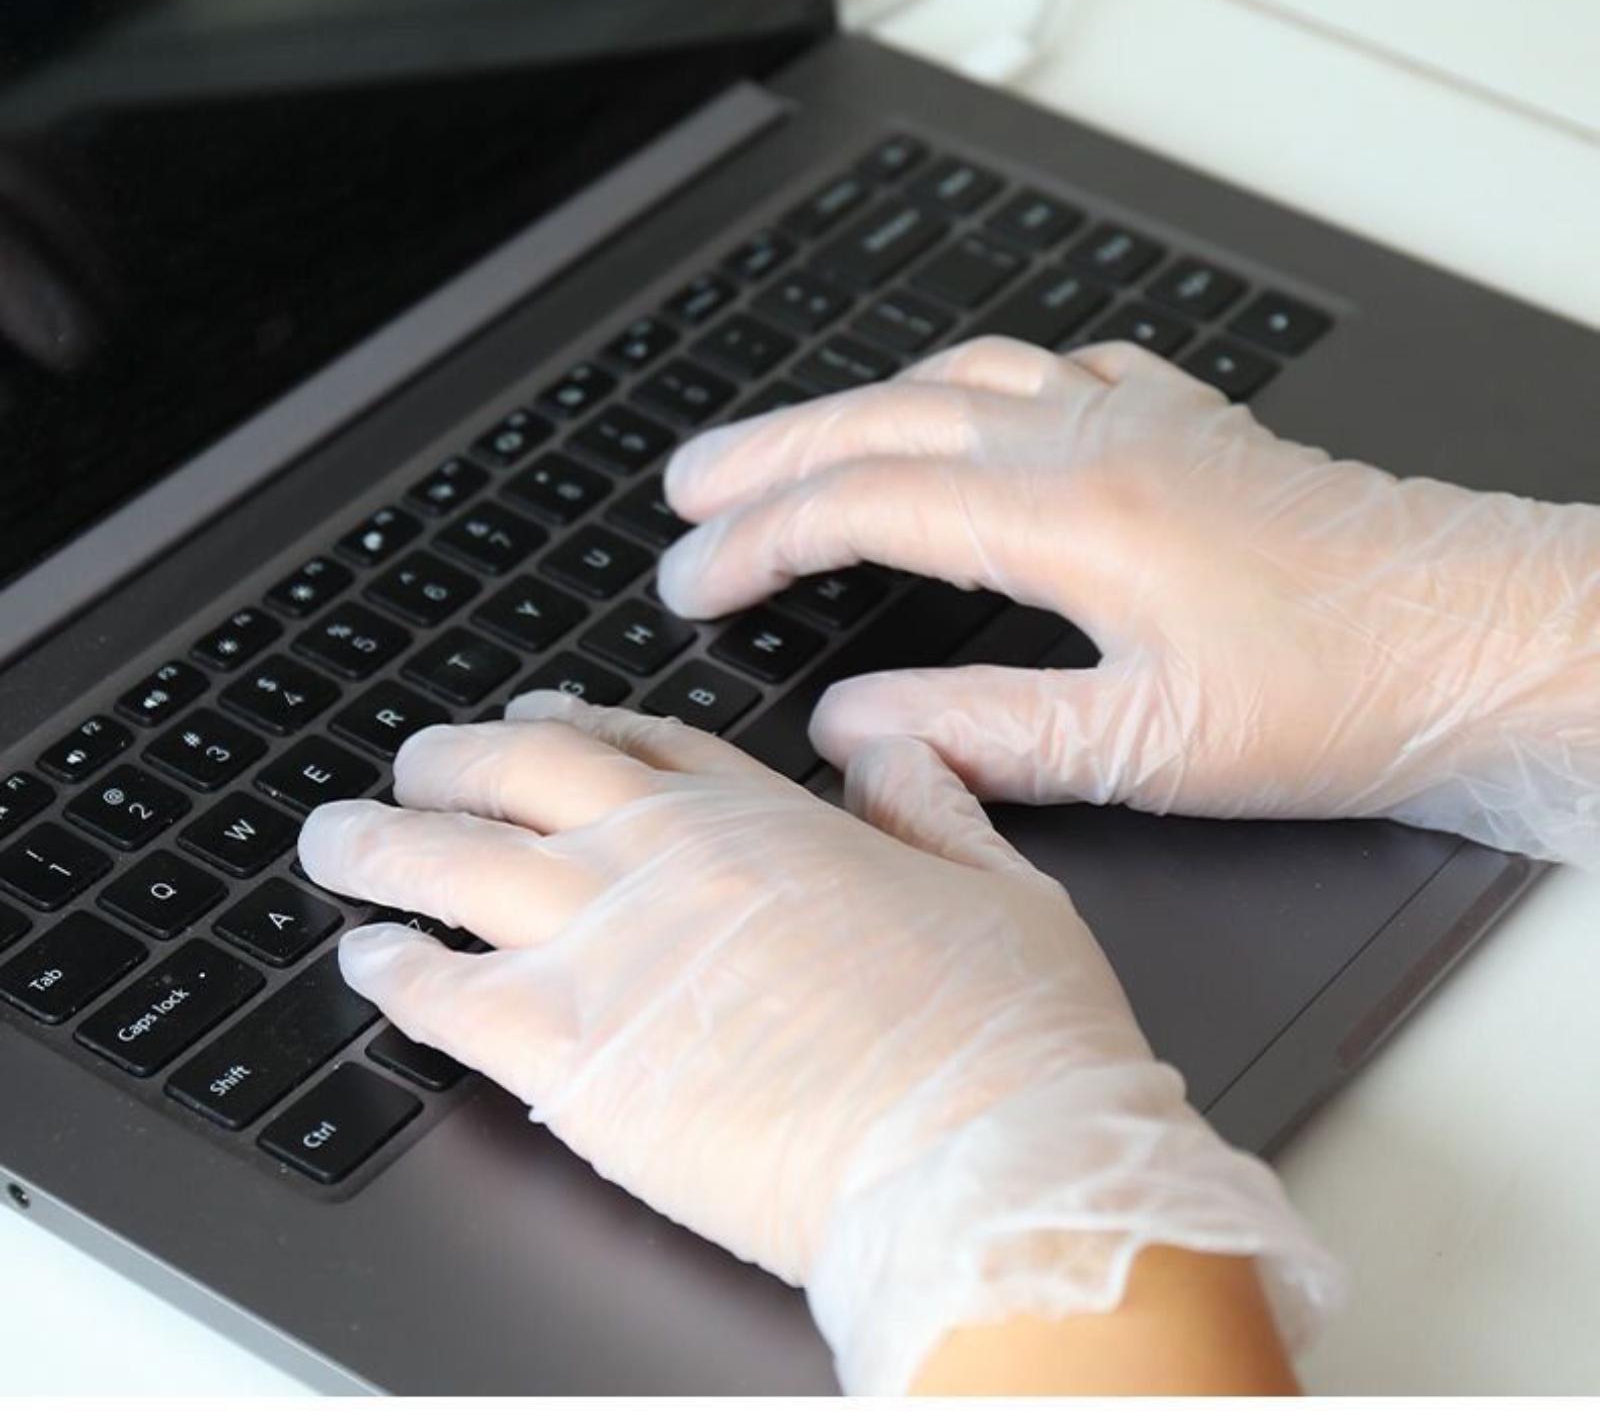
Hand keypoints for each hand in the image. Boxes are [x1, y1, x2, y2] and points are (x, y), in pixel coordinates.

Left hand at [299, 694, 1335, 1392]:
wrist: (983, 1159)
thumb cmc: (1008, 1040)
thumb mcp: (1000, 885)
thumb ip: (932, 804)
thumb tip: (894, 748)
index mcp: (768, 820)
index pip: (641, 745)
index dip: (572, 726)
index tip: (532, 722)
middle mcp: (670, 860)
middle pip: (517, 778)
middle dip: (449, 764)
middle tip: (410, 764)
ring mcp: (610, 948)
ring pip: (451, 865)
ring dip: (380, 847)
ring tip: (337, 840)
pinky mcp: (569, 1056)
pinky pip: (443, 994)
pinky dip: (392, 971)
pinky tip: (367, 964)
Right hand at [658, 339, 1599, 866]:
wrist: (1500, 640)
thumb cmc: (1348, 696)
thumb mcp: (1148, 748)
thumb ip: (982, 733)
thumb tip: (854, 723)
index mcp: (1070, 514)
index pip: (862, 507)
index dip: (757, 542)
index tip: (690, 582)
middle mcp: (1094, 441)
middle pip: (886, 421)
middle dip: (770, 454)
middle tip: (687, 485)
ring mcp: (1146, 422)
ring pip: (961, 384)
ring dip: (860, 408)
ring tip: (792, 442)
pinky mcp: (1194, 431)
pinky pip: (1058, 374)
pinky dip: (982, 388)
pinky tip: (976, 408)